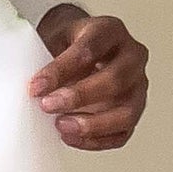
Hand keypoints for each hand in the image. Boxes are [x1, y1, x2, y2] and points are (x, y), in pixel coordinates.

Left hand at [29, 5, 148, 149]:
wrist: (81, 49)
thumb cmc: (67, 44)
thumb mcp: (54, 38)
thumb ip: (45, 59)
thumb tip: (35, 90)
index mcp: (110, 31)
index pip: (90, 48)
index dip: (61, 69)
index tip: (35, 86)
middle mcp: (132, 56)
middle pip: (115, 79)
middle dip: (79, 96)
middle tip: (47, 106)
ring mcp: (138, 85)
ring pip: (127, 111)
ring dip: (93, 124)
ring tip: (62, 127)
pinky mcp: (134, 110)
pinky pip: (123, 132)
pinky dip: (97, 140)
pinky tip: (71, 138)